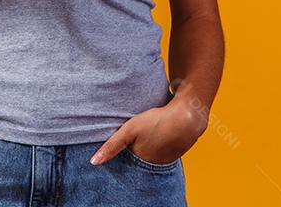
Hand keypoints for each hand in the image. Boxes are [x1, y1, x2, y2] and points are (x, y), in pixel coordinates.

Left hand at [89, 101, 205, 165]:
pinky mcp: (176, 152)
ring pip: (151, 155)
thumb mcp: (129, 130)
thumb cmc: (156, 120)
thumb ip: (111, 146)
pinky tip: (159, 133)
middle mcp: (154, 164)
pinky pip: (163, 151)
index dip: (122, 152)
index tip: (123, 141)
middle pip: (138, 159)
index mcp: (141, 160)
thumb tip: (93, 162)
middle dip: (134, 150)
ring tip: (148, 132)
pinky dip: (159, 145)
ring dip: (148, 147)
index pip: (126, 161)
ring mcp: (167, 159)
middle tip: (138, 133)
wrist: (187, 116)